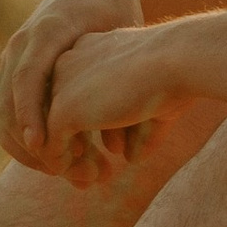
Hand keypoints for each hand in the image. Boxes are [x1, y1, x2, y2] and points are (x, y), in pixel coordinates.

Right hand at [0, 0, 150, 169]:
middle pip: (6, 101)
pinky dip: (17, 135)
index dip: (31, 112)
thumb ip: (121, 87)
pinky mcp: (9, 69)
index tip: (42, 145)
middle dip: (29, 142)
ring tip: (59, 170)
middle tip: (63, 172)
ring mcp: (10, 56)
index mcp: (49, 30)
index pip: (28, 76)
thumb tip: (119, 151)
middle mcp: (21, 43)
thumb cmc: (119, 13)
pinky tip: (47, 155)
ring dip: (21, 146)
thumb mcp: (126, 39)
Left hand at [41, 20, 200, 187]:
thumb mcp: (155, 99)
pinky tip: (90, 175)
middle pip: (60, 112)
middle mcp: (68, 62)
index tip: (117, 148)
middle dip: (78, 145)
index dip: (94, 124)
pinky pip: (51, 148)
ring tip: (96, 177)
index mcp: (90, 49)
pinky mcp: (61, 111)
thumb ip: (137, 125)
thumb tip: (132, 156)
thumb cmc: (176, 75)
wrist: (176, 61)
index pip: (79, 93)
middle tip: (99, 172)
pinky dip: (66, 166)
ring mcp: (60, 86)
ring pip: (50, 131)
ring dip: (70, 159)